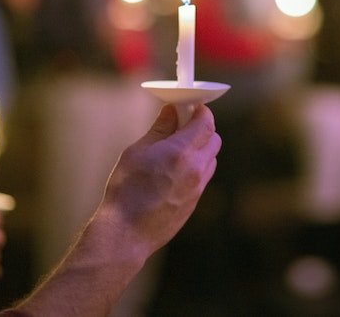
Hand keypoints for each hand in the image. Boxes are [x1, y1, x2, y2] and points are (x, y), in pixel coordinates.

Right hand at [99, 104, 220, 254]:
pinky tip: (175, 170)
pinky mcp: (195, 202)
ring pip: (211, 158)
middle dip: (202, 128)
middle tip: (182, 125)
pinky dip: (196, 166)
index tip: (191, 106)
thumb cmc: (125, 191)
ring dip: (201, 148)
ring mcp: (198, 188)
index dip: (201, 110)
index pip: (206, 122)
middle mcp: (195, 169)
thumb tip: (172, 111)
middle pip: (214, 139)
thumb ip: (159, 129)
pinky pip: (203, 176)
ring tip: (176, 149)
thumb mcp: (137, 152)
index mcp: (181, 152)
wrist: (125, 234)